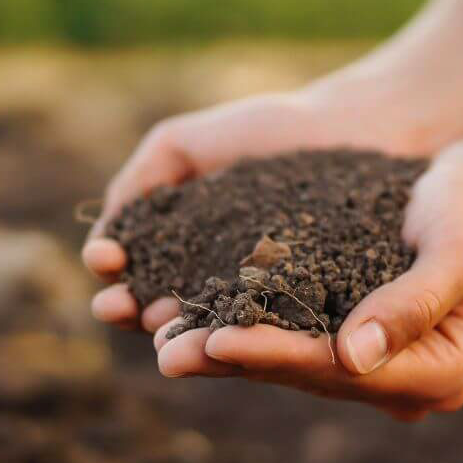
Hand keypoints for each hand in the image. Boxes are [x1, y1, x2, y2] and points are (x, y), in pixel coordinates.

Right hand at [83, 89, 403, 332]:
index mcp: (185, 250)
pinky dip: (240, 334)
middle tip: (117, 306)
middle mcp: (218, 285)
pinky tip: (218, 330)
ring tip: (157, 328)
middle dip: (132, 310)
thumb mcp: (185, 144)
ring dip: (177, 333)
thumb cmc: (273, 131)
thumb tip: (103, 240)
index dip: (114, 274)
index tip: (104, 262)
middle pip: (162, 309)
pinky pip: (270, 329)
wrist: (359, 127)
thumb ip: (140, 180)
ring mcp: (264, 304)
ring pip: (209, 328)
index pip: (136, 274)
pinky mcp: (310, 315)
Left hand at [154, 137, 462, 420]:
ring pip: (287, 363)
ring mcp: (374, 366)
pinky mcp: (347, 338)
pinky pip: (285, 338)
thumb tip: (353, 357)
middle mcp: (404, 384)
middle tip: (165, 352)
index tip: (216, 340)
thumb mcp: (457, 248)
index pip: (341, 371)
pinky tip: (185, 316)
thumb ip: (413, 302)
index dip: (275, 355)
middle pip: (306, 376)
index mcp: (440, 375)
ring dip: (222, 351)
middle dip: (233, 360)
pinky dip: (238, 326)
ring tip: (159, 339)